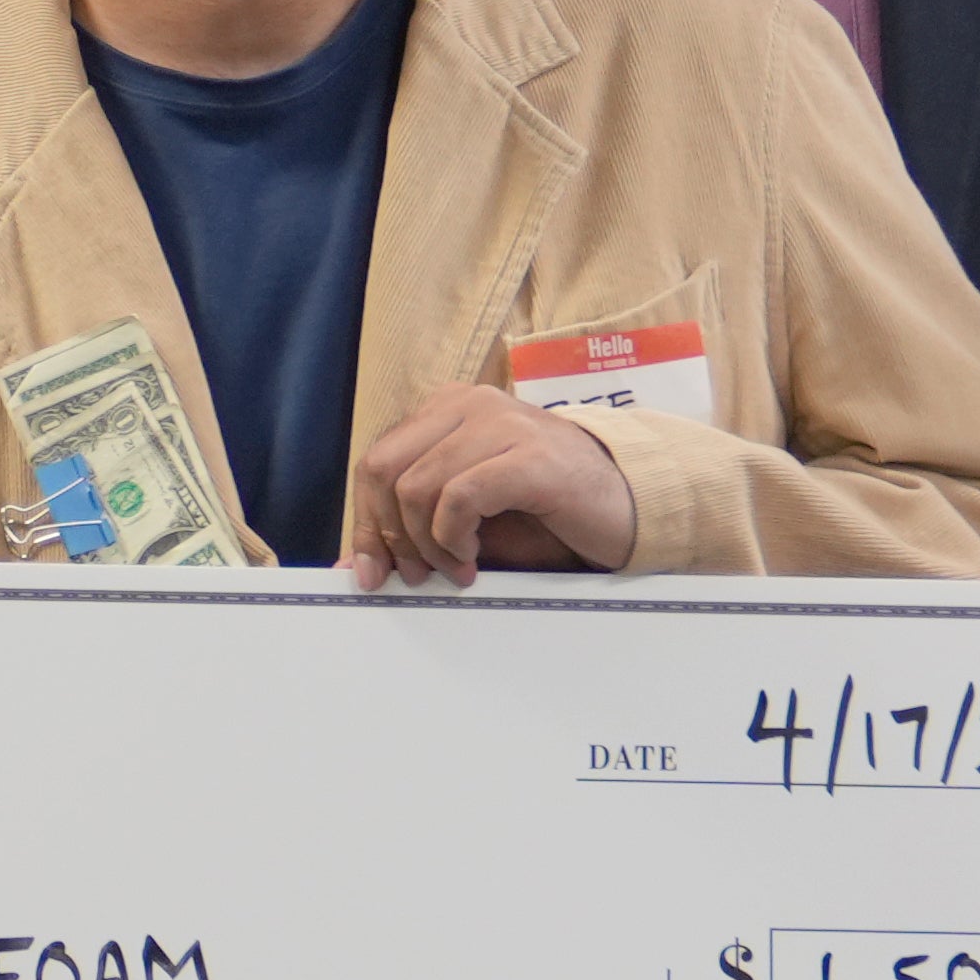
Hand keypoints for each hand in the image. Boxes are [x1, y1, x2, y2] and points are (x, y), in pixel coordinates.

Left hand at [341, 388, 635, 587]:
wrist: (628, 509)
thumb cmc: (547, 513)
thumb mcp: (469, 520)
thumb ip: (412, 529)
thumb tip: (351, 564)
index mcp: (449, 409)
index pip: (376, 460)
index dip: (366, 522)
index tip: (371, 572)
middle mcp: (471, 404)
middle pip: (385, 470)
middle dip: (390, 535)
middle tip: (416, 575)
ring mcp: (502, 424)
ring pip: (417, 486)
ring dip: (428, 544)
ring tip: (457, 569)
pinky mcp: (529, 456)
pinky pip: (459, 497)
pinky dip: (454, 538)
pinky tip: (473, 558)